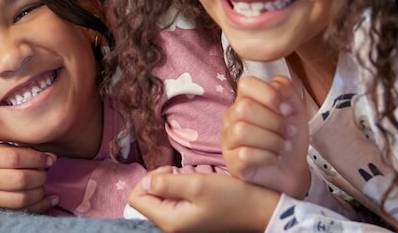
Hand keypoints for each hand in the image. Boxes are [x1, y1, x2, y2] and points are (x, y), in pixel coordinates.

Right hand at [0, 144, 56, 211]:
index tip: (50, 158)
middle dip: (40, 175)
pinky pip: (20, 211)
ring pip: (22, 198)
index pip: (15, 158)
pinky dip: (40, 206)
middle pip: (21, 179)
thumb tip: (44, 156)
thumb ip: (12, 150)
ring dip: (40, 191)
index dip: (37, 158)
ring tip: (43, 183)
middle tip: (45, 170)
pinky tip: (51, 199)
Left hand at [128, 168, 279, 231]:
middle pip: (147, 198)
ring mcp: (182, 223)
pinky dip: (183, 189)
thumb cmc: (232, 198)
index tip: (171, 171)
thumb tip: (145, 182)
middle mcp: (172, 226)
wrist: (260, 210)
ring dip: (174, 183)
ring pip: (162, 198)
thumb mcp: (198, 185)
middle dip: (162, 180)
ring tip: (194, 179)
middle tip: (184, 173)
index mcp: (169, 221)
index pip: (136, 199)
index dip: (148, 179)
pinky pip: (175, 200)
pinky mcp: (191, 218)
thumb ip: (167, 183)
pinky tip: (199, 186)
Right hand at [221, 75, 309, 197]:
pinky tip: (273, 158)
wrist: (294, 170)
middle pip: (243, 108)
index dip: (269, 94)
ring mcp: (228, 140)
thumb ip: (287, 90)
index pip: (246, 84)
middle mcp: (232, 117)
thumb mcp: (295, 110)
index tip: (286, 110)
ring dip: (272, 140)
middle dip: (274, 121)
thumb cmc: (289, 138)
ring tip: (282, 146)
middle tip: (287, 132)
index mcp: (246, 100)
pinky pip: (245, 154)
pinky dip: (267, 157)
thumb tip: (276, 85)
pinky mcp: (231, 162)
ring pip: (242, 131)